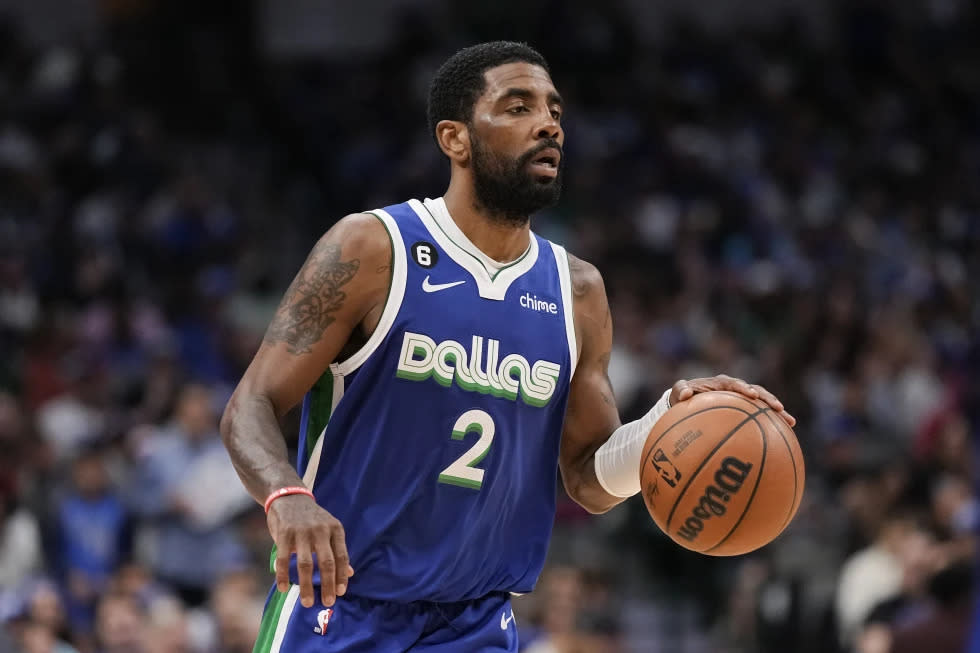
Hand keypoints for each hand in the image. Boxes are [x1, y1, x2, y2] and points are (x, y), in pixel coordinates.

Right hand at [267, 494, 354, 607]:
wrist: (289, 496)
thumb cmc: (312, 518)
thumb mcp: (330, 528)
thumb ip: (337, 549)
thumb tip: (350, 572)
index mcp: (335, 529)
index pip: (342, 556)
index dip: (342, 575)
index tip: (342, 592)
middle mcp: (320, 530)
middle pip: (327, 562)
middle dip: (328, 584)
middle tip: (328, 602)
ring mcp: (302, 532)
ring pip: (305, 564)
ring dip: (306, 586)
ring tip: (308, 602)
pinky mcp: (284, 534)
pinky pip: (284, 559)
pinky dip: (283, 576)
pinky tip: (283, 589)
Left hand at [670, 374, 795, 426]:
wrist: (689, 403)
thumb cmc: (684, 398)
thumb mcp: (679, 392)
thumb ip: (681, 390)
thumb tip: (685, 394)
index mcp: (722, 383)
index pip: (735, 384)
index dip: (743, 388)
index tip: (750, 395)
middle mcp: (736, 389)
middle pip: (757, 392)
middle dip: (768, 399)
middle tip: (778, 408)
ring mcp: (743, 400)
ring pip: (763, 404)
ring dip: (776, 412)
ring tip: (790, 421)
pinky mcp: (746, 411)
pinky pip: (761, 417)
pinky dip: (773, 424)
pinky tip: (786, 435)